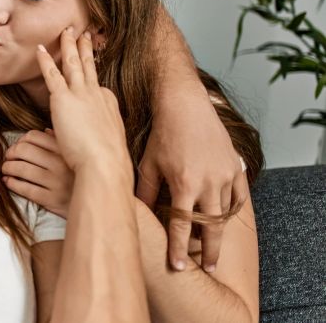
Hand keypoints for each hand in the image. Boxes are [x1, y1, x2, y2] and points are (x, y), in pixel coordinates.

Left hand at [2, 129, 73, 218]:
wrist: (96, 204)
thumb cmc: (80, 178)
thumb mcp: (75, 157)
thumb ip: (61, 142)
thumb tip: (45, 130)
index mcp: (66, 150)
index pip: (33, 136)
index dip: (20, 140)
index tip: (17, 147)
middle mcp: (61, 163)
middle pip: (23, 150)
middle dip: (10, 153)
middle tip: (8, 158)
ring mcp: (56, 182)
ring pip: (21, 169)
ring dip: (7, 167)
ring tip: (5, 169)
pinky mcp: (52, 199)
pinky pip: (25, 188)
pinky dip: (11, 183)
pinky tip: (8, 181)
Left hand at [36, 27, 131, 180]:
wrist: (104, 162)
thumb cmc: (106, 160)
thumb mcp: (106, 143)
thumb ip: (96, 135)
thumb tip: (86, 138)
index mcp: (107, 103)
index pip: (98, 87)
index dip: (93, 76)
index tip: (91, 66)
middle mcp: (97, 93)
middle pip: (90, 66)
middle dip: (86, 47)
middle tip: (84, 33)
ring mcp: (81, 93)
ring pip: (73, 62)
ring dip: (68, 45)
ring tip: (66, 30)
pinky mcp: (64, 98)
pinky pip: (52, 74)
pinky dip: (45, 60)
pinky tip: (39, 49)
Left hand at [138, 91, 243, 273]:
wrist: (186, 106)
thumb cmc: (163, 134)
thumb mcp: (148, 164)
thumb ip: (144, 192)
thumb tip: (135, 215)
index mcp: (185, 183)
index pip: (182, 225)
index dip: (179, 248)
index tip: (176, 267)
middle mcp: (209, 182)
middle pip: (211, 226)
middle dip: (209, 250)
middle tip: (207, 269)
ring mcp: (227, 174)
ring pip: (226, 213)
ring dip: (220, 232)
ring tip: (214, 248)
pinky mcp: (236, 166)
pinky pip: (240, 196)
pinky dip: (234, 210)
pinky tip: (227, 221)